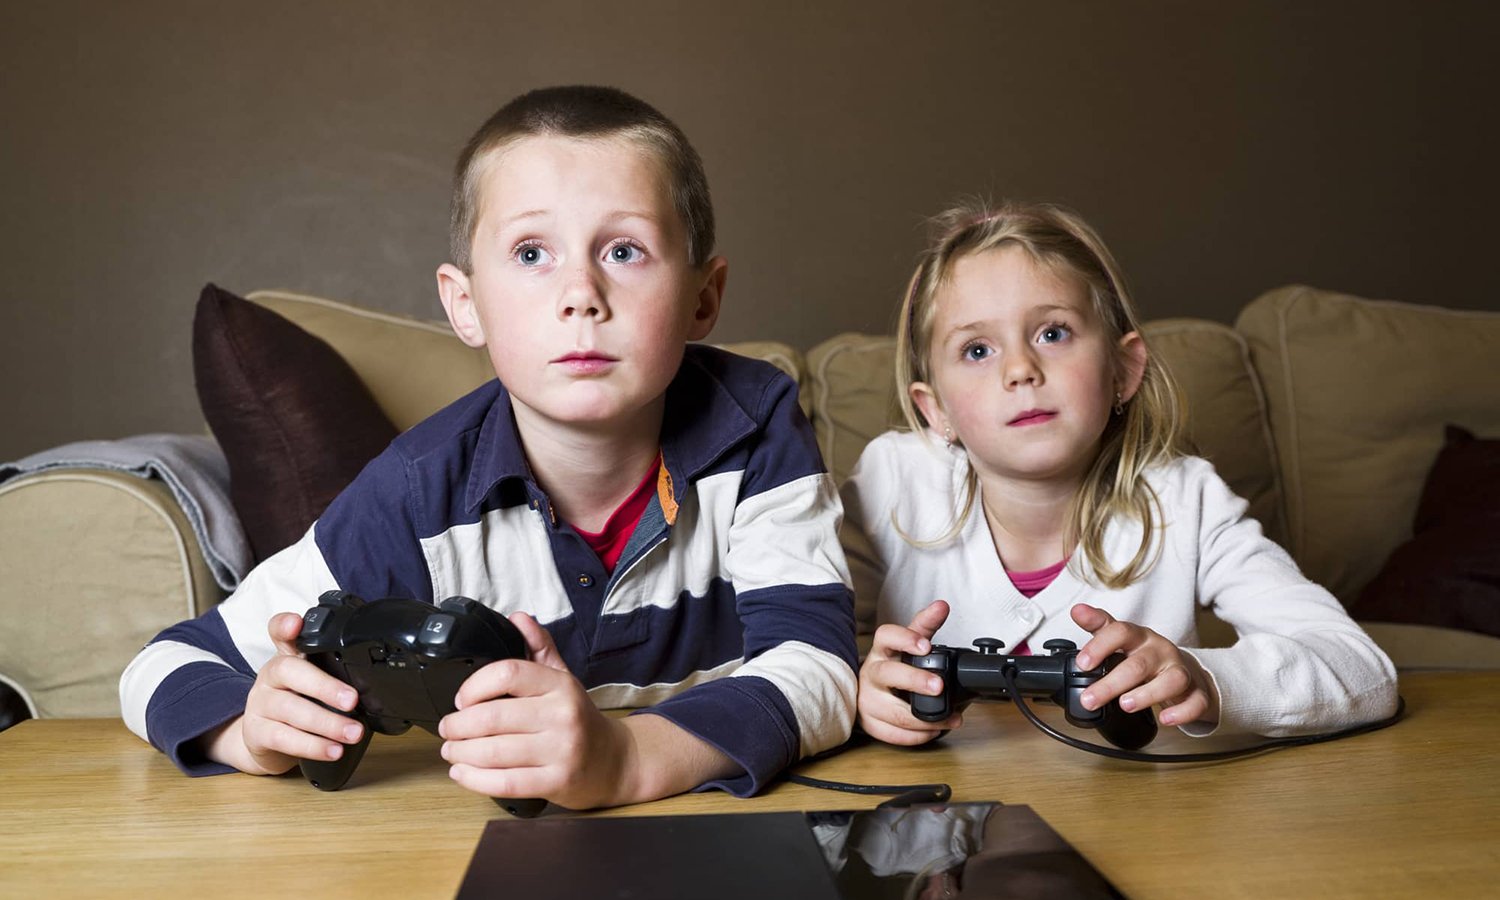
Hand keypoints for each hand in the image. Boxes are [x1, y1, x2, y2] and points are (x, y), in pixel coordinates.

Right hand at [204, 611, 363, 774]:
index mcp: (286, 657)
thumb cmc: (298, 703)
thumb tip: (375, 684)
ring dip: (326, 723)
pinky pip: (283, 738)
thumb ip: (336, 674)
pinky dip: (312, 746)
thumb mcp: (313, 683)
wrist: (264, 740)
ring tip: (353, 733)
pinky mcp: (256, 732)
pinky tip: (332, 750)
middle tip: (352, 700)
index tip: (296, 623)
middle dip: (324, 686)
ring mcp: (259, 703)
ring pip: (289, 709)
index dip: (285, 625)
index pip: (279, 633)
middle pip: (289, 672)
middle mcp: (270, 676)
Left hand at [439, 612, 633, 809]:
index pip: (508, 674)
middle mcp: (563, 715)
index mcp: (561, 685)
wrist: (614, 762)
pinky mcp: (556, 782)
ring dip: (461, 752)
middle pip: (493, 716)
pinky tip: (461, 773)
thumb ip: (539, 648)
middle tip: (447, 728)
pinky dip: (475, 779)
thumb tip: (518, 618)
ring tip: (451, 750)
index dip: (474, 686)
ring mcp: (561, 751)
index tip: (461, 699)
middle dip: (458, 725)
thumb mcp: (564, 679)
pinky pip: (505, 783)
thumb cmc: (580, 720)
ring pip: (494, 752)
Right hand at [857, 600, 959, 745]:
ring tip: (950, 718)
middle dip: (915, 681)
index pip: (886, 637)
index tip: (926, 645)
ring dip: (925, 718)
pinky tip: (933, 731)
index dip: (905, 639)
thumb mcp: (906, 644)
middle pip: (888, 675)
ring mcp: (867, 700)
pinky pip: (893, 734)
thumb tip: (942, 605)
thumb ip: (925, 625)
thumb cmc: (891, 665)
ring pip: (893, 712)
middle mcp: (871, 673)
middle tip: (939, 686)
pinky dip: (917, 736)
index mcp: (881, 650)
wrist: (866, 691)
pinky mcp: (870, 724)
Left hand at [1070, 603, 1218, 726]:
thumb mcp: (1121, 639)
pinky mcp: (1196, 692)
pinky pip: (1195, 702)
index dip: (1100, 646)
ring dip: (1147, 694)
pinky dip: (1182, 712)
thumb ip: (1098, 626)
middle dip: (1111, 683)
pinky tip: (1165, 719)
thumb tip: (1077, 611)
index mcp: (1140, 637)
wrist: (1184, 671)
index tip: (1082, 663)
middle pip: (1138, 664)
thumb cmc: (1145, 655)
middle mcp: (1161, 651)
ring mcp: (1180, 671)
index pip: (1121, 632)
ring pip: (1171, 680)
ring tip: (1125, 705)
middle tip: (1090, 699)